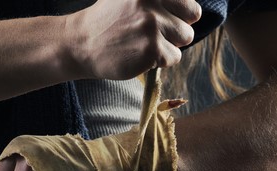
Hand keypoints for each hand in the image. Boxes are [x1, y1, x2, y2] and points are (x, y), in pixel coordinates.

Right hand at [66, 0, 201, 79]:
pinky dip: (160, 60)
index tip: (164, 18)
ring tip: (145, 42)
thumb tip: (194, 12)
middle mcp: (151, 1)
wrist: (81, 43)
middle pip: (191, 19)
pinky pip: (174, 57)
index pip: (190, 3)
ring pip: (185, 38)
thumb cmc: (110, 19)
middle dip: (177, 28)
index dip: (181, 13)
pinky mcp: (152, 49)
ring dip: (170, 44)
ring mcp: (152, 25)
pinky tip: (139, 53)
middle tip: (153, 31)